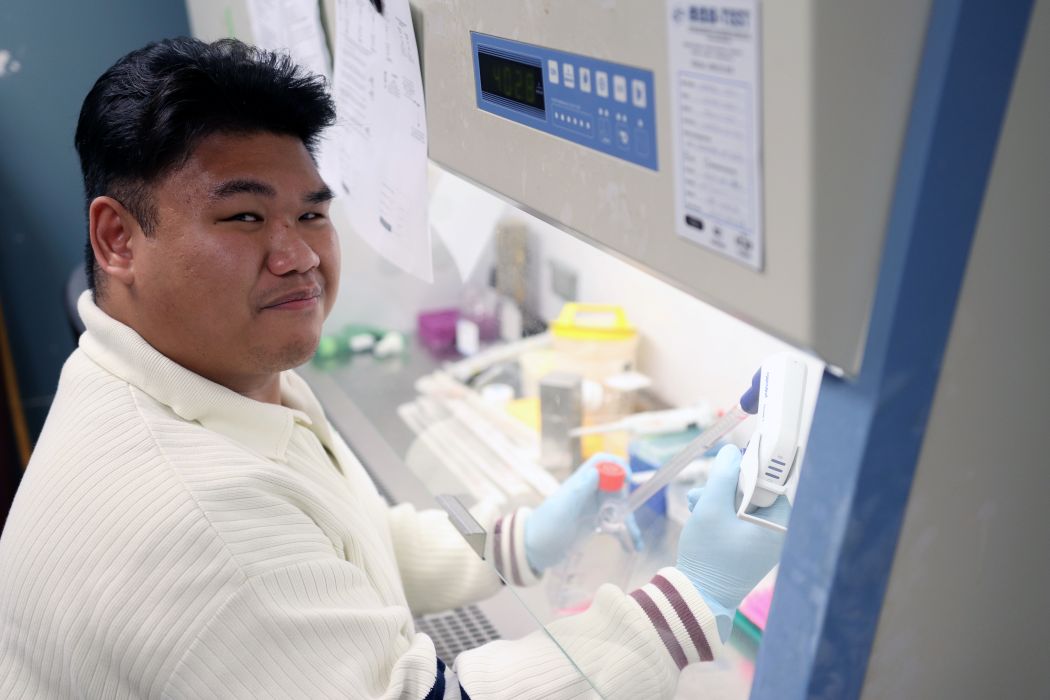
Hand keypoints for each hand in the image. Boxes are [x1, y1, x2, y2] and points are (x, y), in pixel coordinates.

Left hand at [523, 453, 639, 573]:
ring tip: (637, 541)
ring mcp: (592, 508)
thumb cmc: (545, 527)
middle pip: (616, 486)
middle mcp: (588, 492)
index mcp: (580, 483)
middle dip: (627, 501)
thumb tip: (596, 471)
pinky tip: (631, 547)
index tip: (628, 481)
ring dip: (630, 522)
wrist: (533, 550)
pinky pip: (615, 524)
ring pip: (618, 507)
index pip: (602, 462)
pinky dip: (624, 534)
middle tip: (628, 521)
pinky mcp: (593, 524)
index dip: (617, 465)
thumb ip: (579, 490)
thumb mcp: (562, 509)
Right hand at [677, 444, 789, 611]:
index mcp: (780, 525)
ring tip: (695, 505)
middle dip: (725, 488)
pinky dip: (721, 514)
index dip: (745, 471)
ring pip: (743, 505)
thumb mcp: (711, 508)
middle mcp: (778, 534)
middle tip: (700, 494)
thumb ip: (722, 475)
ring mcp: (765, 543)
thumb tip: (732, 451)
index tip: (724, 468)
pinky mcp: (752, 549)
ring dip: (718, 499)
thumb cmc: (707, 555)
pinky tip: (701, 515)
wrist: (698, 597)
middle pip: (755, 493)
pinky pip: (740, 520)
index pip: (769, 483)